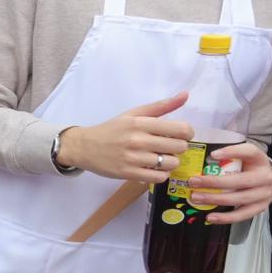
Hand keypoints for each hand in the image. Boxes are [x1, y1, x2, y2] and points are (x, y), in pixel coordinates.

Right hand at [56, 92, 193, 182]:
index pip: (181, 129)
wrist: (84, 147)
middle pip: (179, 147)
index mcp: (141, 123)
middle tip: (167, 147)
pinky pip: (159, 177)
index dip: (187, 133)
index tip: (179, 135)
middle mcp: (138, 140)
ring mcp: (133, 159)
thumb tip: (185, 94)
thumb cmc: (112, 129)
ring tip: (159, 158)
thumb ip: (161, 106)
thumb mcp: (133, 114)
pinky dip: (160, 174)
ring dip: (169, 162)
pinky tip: (152, 168)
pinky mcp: (129, 174)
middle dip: (178, 148)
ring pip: (171, 164)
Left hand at [190, 141, 271, 224]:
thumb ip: (228, 156)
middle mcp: (265, 177)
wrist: (270, 179)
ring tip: (196, 198)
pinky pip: (242, 214)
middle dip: (213, 182)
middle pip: (239, 181)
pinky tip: (210, 217)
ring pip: (238, 199)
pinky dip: (225, 217)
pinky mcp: (260, 207)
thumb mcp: (244, 156)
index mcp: (260, 159)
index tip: (213, 155)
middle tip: (193, 182)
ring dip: (215, 199)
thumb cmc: (250, 166)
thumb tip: (200, 158)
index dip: (232, 152)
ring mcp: (264, 194)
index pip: (249, 152)